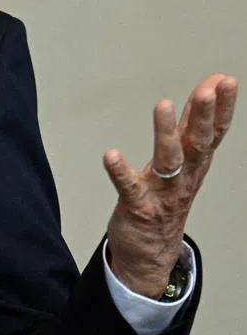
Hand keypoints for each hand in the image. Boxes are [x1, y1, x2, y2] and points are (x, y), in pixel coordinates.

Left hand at [105, 73, 237, 297]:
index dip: (221, 107)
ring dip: (166, 133)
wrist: (151, 254)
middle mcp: (184, 177)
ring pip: (169, 161)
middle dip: (204, 116)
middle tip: (208, 90)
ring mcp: (162, 193)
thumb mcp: (184, 162)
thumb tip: (206, 92)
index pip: (213, 133)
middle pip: (198, 143)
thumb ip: (191, 127)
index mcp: (195, 165)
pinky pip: (129, 188)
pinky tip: (111, 155)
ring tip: (163, 105)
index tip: (224, 80)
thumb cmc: (166, 200)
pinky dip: (121, 172)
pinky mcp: (138, 207)